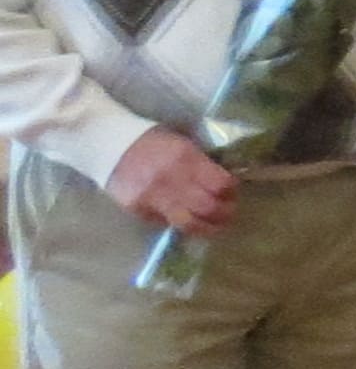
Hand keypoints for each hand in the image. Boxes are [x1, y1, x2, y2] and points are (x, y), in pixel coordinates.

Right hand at [107, 127, 237, 239]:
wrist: (109, 145)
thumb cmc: (151, 141)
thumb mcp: (182, 144)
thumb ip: (202, 164)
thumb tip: (223, 184)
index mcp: (187, 159)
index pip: (221, 184)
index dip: (231, 191)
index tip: (233, 193)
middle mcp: (173, 180)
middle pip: (209, 207)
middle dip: (225, 213)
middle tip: (228, 213)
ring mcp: (154, 198)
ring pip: (190, 223)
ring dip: (208, 227)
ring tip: (216, 226)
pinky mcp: (140, 210)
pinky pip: (166, 222)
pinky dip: (180, 223)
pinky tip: (188, 221)